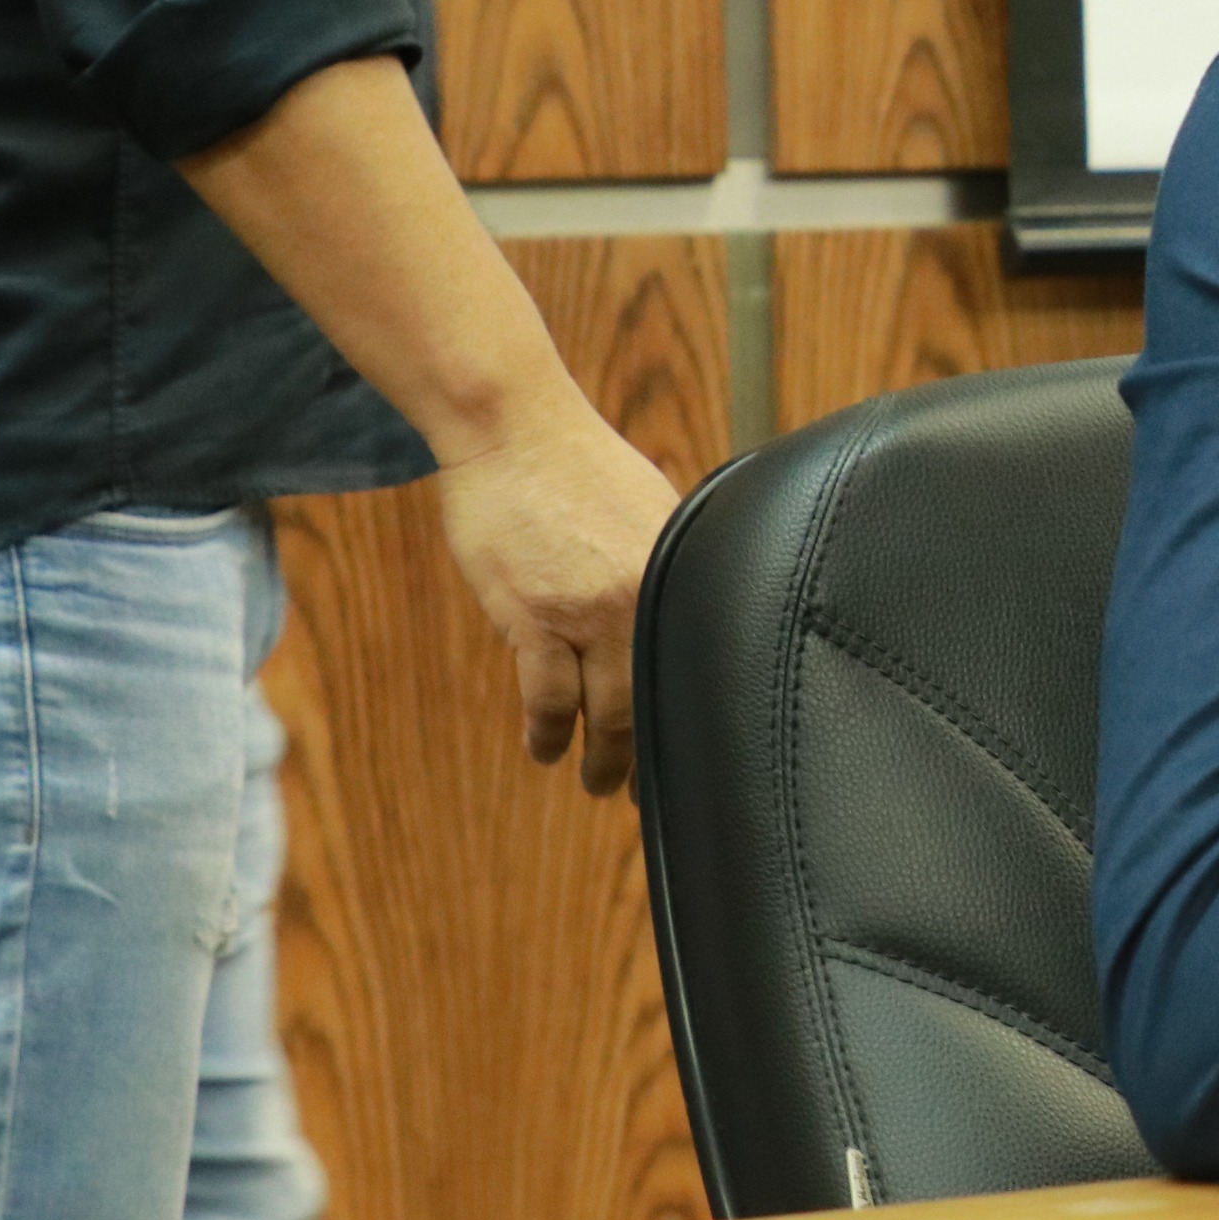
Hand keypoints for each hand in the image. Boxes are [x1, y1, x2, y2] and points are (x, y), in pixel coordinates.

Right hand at [433, 409, 673, 794]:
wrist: (515, 431)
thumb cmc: (580, 467)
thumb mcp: (652, 511)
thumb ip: (669, 565)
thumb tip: (686, 613)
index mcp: (683, 567)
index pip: (704, 658)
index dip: (702, 714)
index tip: (704, 750)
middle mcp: (647, 596)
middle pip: (660, 698)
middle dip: (653, 755)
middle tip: (644, 789)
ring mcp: (590, 610)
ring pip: (607, 712)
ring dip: (601, 759)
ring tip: (598, 782)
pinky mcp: (534, 616)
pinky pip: (547, 697)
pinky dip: (548, 732)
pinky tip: (546, 749)